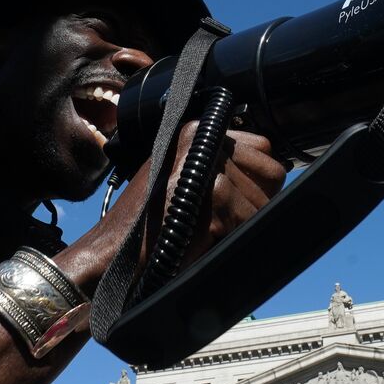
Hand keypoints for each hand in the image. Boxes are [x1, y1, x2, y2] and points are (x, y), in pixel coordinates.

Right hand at [65, 122, 286, 292]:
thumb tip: (270, 174)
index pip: (264, 147)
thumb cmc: (147, 225)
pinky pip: (248, 218)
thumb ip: (219, 168)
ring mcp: (204, 162)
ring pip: (262, 198)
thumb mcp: (182, 181)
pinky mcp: (208, 192)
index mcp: (195, 130)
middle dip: (258, 202)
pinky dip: (232, 236)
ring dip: (244, 223)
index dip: (258, 181)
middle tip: (227, 220)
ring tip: (210, 231)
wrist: (112, 252)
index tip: (239, 201)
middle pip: (271, 171)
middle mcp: (201, 137)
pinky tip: (204, 238)